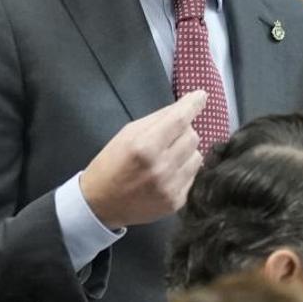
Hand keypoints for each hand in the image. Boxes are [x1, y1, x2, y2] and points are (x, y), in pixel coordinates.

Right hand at [79, 90, 206, 229]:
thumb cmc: (111, 164)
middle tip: (168, 136)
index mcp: (145, 147)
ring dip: (186, 151)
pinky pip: (193, 175)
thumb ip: (157, 119)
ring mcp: (171, 187)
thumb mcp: (127, 134)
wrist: (100, 205)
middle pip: (192, 136)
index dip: (193, 105)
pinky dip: (183, 169)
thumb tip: (185, 106)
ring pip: (197, 156)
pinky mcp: (177, 201)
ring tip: (167, 156)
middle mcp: (161, 167)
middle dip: (183, 131)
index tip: (201, 96)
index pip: (179, 120)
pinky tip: (167, 174)